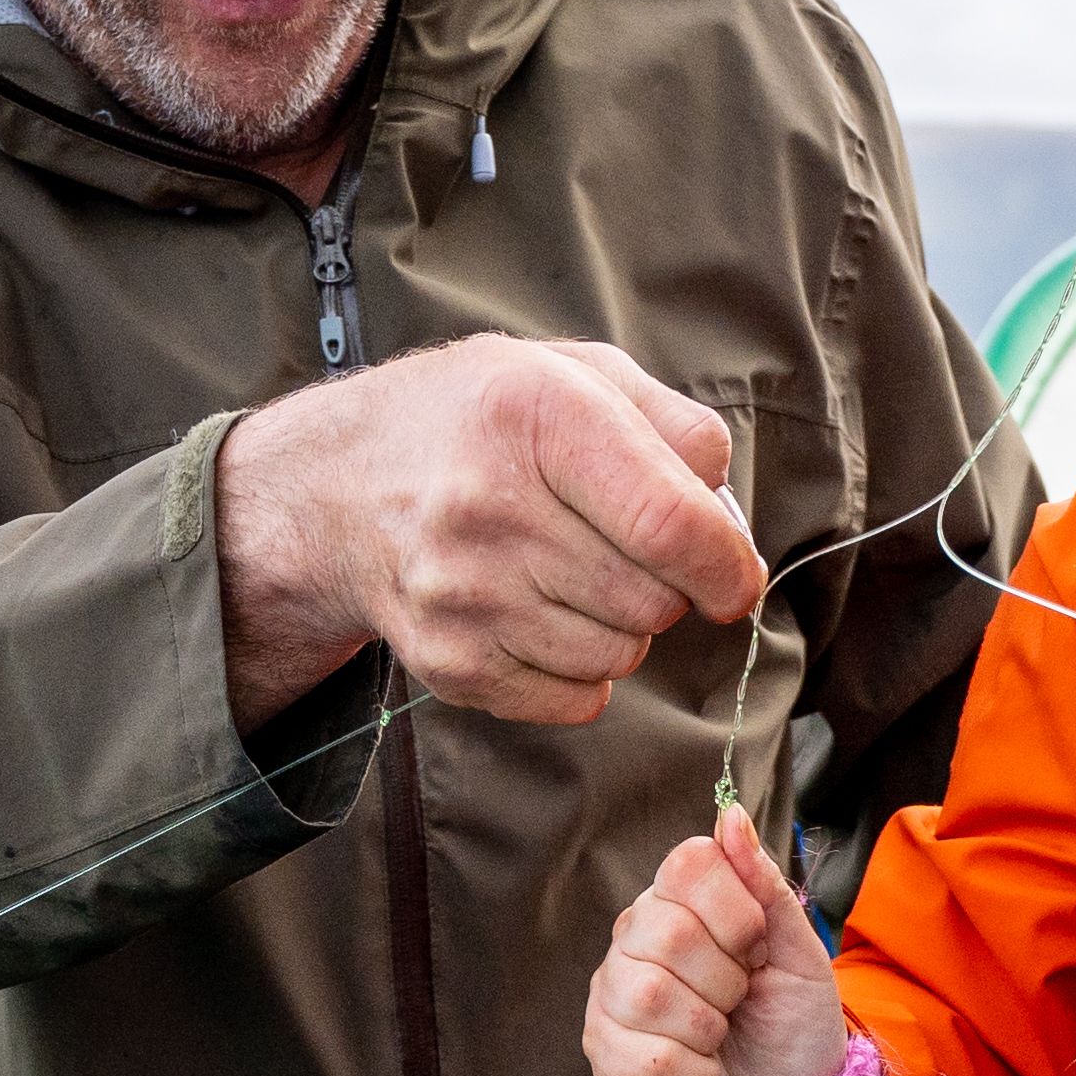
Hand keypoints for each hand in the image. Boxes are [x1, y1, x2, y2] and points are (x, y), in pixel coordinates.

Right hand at [218, 335, 769, 727]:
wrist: (340, 487)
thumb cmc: (481, 425)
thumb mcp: (575, 375)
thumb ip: (674, 428)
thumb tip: (728, 522)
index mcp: (534, 414)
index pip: (667, 524)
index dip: (725, 565)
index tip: (735, 579)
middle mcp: (488, 506)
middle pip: (651, 599)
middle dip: (666, 586)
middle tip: (623, 551)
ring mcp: (461, 594)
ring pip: (619, 655)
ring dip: (622, 626)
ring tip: (570, 574)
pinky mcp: (450, 663)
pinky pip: (576, 700)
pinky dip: (582, 670)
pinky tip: (539, 613)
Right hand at [583, 815, 847, 1075]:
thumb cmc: (792, 1036)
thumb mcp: (800, 958)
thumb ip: (765, 888)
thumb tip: (730, 814)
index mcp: (682, 907)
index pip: (687, 864)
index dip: (735, 911)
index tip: (756, 950)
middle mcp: (636, 943)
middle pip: (667, 929)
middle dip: (726, 979)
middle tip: (738, 1004)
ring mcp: (614, 1001)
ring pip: (648, 993)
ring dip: (708, 1030)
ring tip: (718, 1041)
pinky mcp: (605, 1060)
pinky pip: (641, 1057)